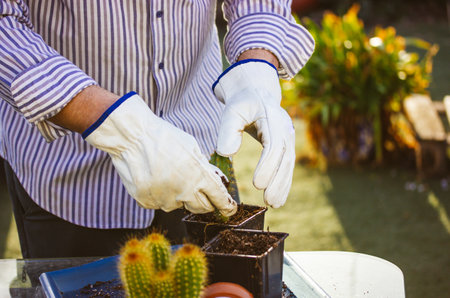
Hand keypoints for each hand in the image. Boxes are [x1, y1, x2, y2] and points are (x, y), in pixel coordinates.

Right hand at [82, 92, 236, 215]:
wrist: (132, 136)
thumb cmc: (164, 137)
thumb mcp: (192, 147)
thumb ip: (204, 167)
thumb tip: (214, 180)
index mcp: (198, 177)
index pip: (218, 199)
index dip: (226, 206)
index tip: (229, 210)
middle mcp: (183, 192)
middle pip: (201, 208)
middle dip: (204, 201)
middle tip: (198, 189)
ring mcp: (163, 199)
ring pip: (177, 205)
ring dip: (178, 196)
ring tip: (167, 173)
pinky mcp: (146, 201)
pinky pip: (158, 203)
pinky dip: (158, 194)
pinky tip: (153, 177)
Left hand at [213, 60, 294, 207]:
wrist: (256, 94)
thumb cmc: (242, 103)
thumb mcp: (231, 111)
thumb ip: (227, 131)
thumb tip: (226, 153)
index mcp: (273, 119)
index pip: (273, 146)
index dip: (267, 166)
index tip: (257, 184)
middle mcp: (285, 129)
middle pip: (285, 158)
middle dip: (277, 181)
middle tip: (268, 201)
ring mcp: (288, 138)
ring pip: (288, 165)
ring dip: (282, 186)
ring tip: (274, 204)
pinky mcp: (285, 147)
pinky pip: (286, 166)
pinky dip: (283, 183)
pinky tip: (278, 198)